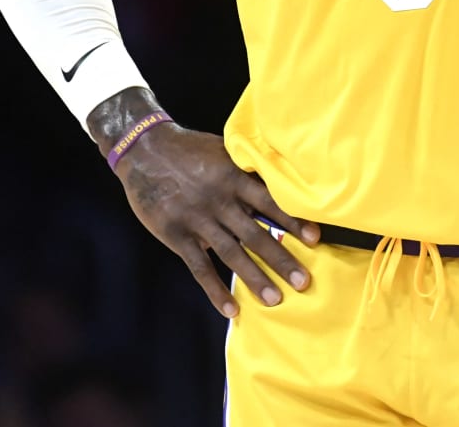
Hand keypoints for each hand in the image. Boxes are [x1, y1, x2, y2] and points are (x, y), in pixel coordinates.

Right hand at [112, 122, 321, 317]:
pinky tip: (231, 309)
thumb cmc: (189, 149)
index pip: (270, 202)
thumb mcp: (222, 151)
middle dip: (281, 259)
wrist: (144, 149)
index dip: (292, 220)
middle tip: (304, 282)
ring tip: (275, 299)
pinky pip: (199, 267)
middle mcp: (219, 200)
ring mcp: (198, 219)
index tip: (315, 238)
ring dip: (254, 278)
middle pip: (255, 234)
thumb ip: (245, 170)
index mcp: (233, 177)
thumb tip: (279, 182)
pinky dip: (215, 289)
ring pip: (231, 254)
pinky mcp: (177, 235)